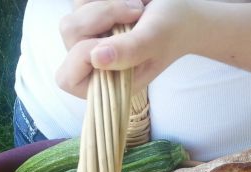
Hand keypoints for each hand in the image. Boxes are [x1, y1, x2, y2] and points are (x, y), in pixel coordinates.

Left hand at [56, 0, 187, 97]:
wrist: (182, 12)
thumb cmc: (172, 30)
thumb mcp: (155, 40)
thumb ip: (129, 51)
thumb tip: (97, 58)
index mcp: (108, 83)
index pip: (68, 78)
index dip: (81, 56)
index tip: (111, 40)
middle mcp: (94, 63)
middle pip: (68, 33)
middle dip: (100, 16)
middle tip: (134, 14)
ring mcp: (90, 38)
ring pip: (74, 13)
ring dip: (106, 4)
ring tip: (136, 8)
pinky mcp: (91, 17)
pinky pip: (81, 0)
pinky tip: (128, 1)